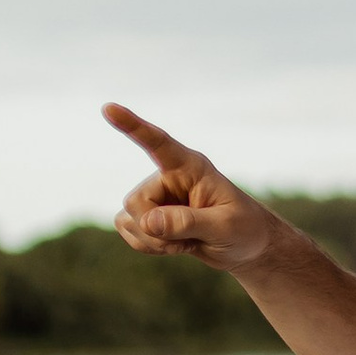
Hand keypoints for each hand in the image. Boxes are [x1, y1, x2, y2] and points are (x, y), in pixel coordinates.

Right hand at [105, 104, 282, 270]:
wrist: (247, 246)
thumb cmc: (244, 228)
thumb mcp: (224, 226)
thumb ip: (187, 222)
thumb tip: (147, 221)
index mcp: (191, 166)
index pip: (158, 143)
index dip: (132, 125)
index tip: (108, 108)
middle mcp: (168, 177)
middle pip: (135, 201)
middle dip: (155, 229)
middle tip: (190, 238)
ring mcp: (156, 196)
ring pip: (128, 219)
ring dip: (154, 241)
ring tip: (187, 241)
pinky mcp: (148, 215)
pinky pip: (127, 230)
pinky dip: (147, 246)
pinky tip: (174, 246)